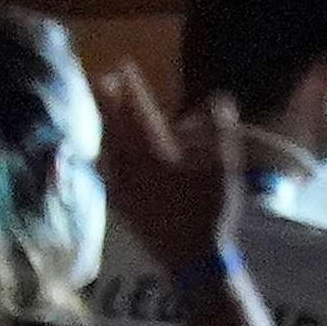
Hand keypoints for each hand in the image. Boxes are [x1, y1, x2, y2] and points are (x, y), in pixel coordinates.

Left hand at [89, 67, 243, 275]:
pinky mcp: (120, 205)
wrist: (189, 258)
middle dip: (109, 104)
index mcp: (156, 156)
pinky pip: (106, 172)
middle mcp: (131, 169)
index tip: (123, 67)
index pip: (140, 115)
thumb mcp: (224, 168)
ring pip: (107, 150)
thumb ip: (221, 130)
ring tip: (102, 111)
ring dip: (104, 127)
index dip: (132, 90)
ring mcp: (122, 189)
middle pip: (115, 130)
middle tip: (101, 80)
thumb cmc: (209, 211)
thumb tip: (218, 98)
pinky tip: (103, 155)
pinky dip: (104, 154)